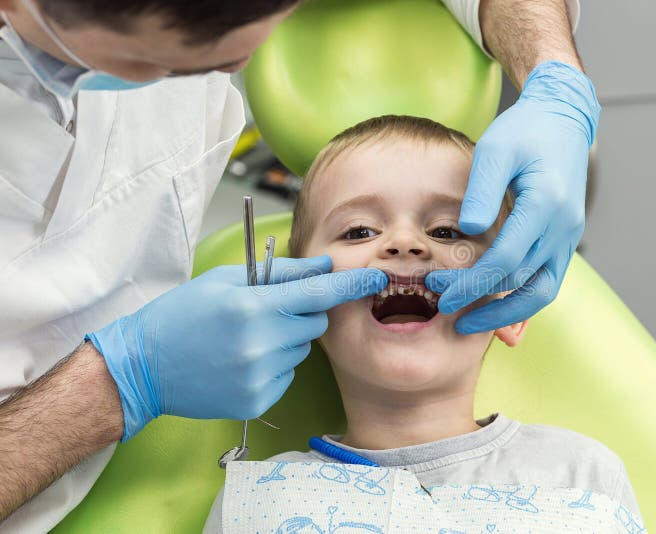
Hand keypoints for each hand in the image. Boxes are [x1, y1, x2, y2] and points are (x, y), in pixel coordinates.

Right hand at [87, 256, 385, 440]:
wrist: (142, 366)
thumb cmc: (182, 314)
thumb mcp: (226, 280)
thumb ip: (282, 273)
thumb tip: (324, 266)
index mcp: (253, 308)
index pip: (319, 294)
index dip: (352, 285)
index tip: (377, 278)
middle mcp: (262, 345)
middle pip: (315, 323)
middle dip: (303, 312)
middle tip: (269, 310)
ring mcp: (260, 378)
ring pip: (301, 350)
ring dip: (286, 340)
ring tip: (246, 339)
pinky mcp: (258, 402)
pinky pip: (287, 375)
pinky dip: (274, 366)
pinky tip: (241, 362)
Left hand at [426, 61, 599, 333]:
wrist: (564, 120)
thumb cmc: (525, 131)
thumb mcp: (496, 148)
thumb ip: (482, 190)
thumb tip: (469, 231)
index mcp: (546, 204)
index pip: (506, 259)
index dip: (471, 282)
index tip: (439, 291)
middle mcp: (563, 227)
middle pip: (520, 282)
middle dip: (479, 300)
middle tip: (441, 306)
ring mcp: (568, 237)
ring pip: (542, 292)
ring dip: (506, 315)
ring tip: (469, 325)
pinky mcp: (565, 241)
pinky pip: (547, 282)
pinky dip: (523, 303)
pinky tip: (497, 314)